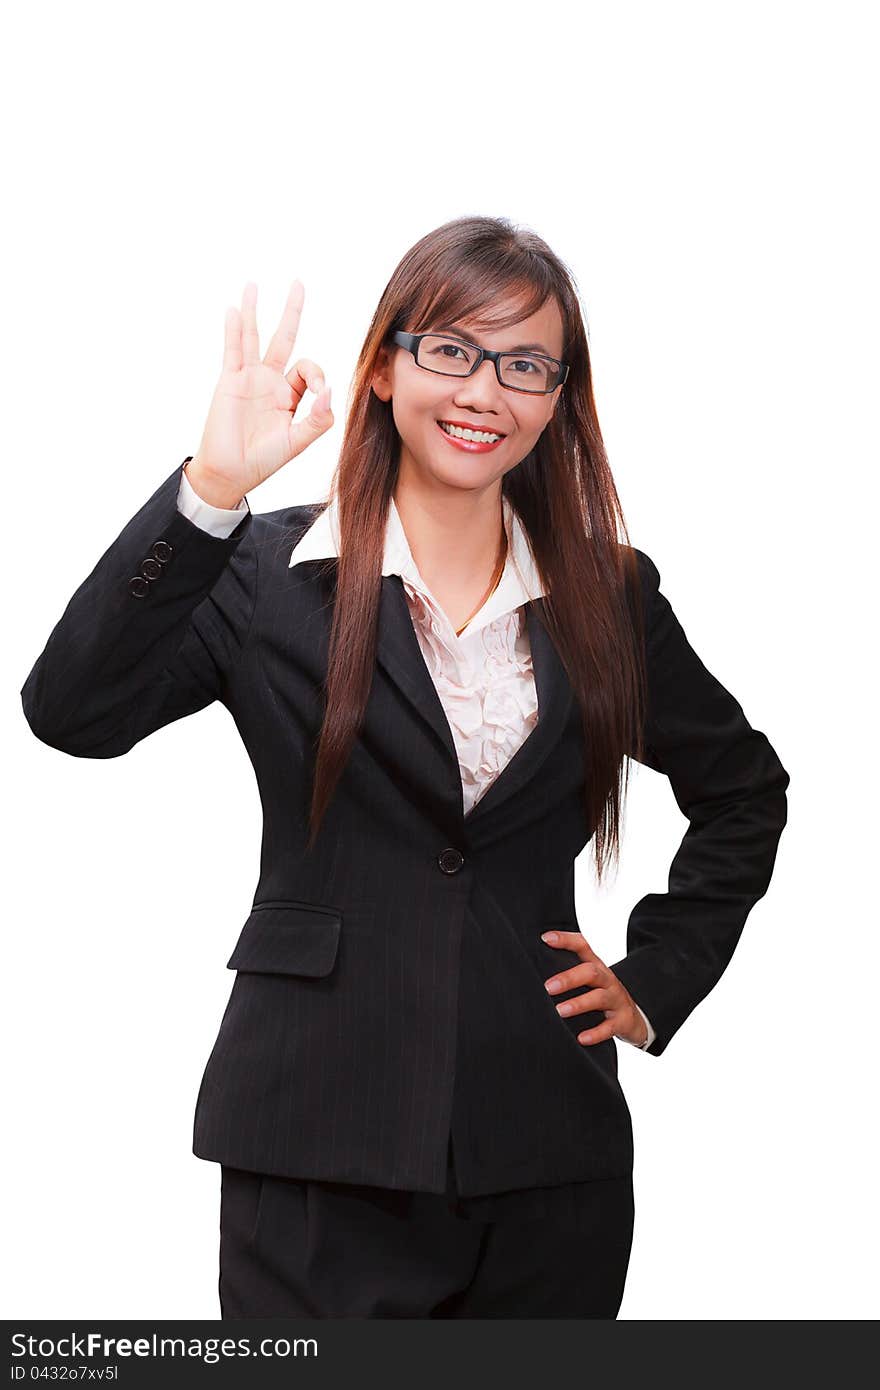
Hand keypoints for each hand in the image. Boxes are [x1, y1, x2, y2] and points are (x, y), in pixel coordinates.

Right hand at [188, 280, 332, 505]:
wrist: (229, 472)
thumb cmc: (262, 461)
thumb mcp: (297, 443)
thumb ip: (317, 420)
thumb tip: (329, 391)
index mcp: (291, 396)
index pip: (308, 370)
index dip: (317, 376)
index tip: (317, 394)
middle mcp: (271, 382)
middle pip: (283, 338)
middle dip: (291, 312)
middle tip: (298, 283)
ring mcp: (249, 379)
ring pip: (254, 337)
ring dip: (254, 311)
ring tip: (254, 285)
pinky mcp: (229, 381)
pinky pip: (233, 350)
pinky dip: (234, 330)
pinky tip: (235, 309)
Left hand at [541, 930, 647, 1046]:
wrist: (634, 1018)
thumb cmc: (602, 995)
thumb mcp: (590, 980)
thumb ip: (568, 972)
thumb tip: (531, 970)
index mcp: (596, 966)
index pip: (582, 946)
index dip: (565, 940)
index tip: (545, 939)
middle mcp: (607, 980)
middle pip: (591, 972)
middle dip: (569, 978)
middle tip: (548, 987)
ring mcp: (616, 999)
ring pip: (599, 998)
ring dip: (578, 1004)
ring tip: (560, 1011)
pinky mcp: (622, 1020)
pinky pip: (610, 1027)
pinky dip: (596, 1033)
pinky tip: (581, 1038)